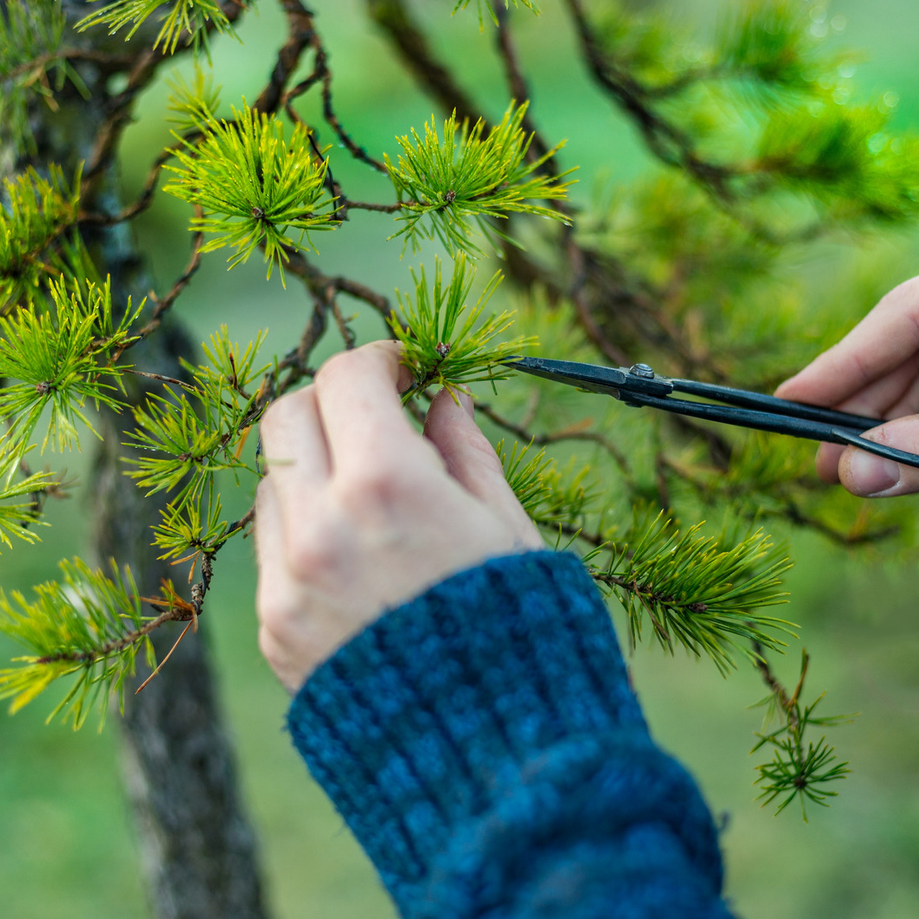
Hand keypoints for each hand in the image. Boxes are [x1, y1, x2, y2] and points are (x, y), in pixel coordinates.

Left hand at [254, 341, 543, 692]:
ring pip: (271, 480)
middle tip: (376, 417)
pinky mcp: (275, 630)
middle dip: (332, 401)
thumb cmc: (522, 629)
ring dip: (314, 467)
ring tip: (371, 498)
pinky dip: (305, 529)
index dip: (377, 359)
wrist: (494, 753)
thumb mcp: (507, 524)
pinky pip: (272, 549)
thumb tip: (441, 398)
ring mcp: (287, 582)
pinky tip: (355, 557)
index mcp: (389, 486)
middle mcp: (320, 527)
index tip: (401, 368)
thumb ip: (465, 450)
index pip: (347, 378)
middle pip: (287, 415)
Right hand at [775, 276, 918, 496]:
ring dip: (884, 425)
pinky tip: (888, 453)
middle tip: (823, 462)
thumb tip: (853, 476)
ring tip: (849, 469)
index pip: (900, 313)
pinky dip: (915, 425)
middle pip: (904, 354)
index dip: (840, 361)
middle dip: (859, 410)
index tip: (787, 398)